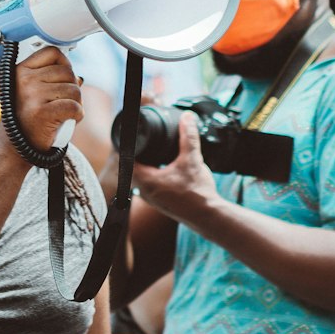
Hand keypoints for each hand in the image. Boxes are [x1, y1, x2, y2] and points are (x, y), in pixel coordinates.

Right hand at [9, 46, 83, 153]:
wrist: (15, 146)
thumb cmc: (26, 118)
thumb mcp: (31, 91)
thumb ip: (50, 79)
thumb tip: (78, 77)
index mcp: (21, 71)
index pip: (53, 53)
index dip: (64, 65)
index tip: (61, 79)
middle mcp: (26, 80)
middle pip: (68, 72)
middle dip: (72, 88)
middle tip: (63, 102)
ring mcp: (33, 95)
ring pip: (75, 90)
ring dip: (76, 103)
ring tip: (64, 113)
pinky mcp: (43, 112)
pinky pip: (74, 106)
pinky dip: (77, 115)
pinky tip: (68, 120)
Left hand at [133, 112, 219, 228]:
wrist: (208, 216)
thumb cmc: (198, 192)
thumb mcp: (192, 159)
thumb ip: (188, 136)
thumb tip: (186, 117)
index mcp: (146, 180)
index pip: (126, 159)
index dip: (129, 146)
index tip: (136, 137)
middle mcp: (143, 191)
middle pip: (131, 168)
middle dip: (137, 154)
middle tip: (145, 141)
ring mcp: (150, 199)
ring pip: (139, 178)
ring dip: (144, 166)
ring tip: (152, 152)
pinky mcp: (158, 202)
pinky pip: (148, 186)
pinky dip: (151, 175)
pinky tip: (161, 168)